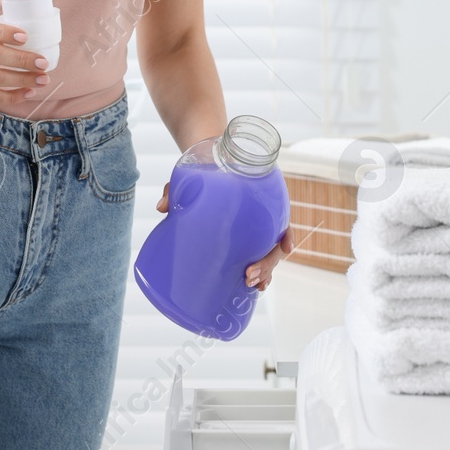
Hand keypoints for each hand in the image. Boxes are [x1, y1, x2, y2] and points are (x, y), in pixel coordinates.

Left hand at [156, 181, 294, 292]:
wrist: (204, 162)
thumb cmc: (204, 168)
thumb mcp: (191, 176)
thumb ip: (178, 189)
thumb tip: (162, 208)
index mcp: (258, 196)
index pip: (280, 215)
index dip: (286, 234)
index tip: (285, 249)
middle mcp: (259, 215)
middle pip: (274, 242)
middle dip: (267, 264)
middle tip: (248, 276)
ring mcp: (251, 228)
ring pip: (267, 253)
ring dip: (265, 273)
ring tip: (252, 286)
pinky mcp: (240, 237)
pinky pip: (253, 255)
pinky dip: (258, 271)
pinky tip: (253, 287)